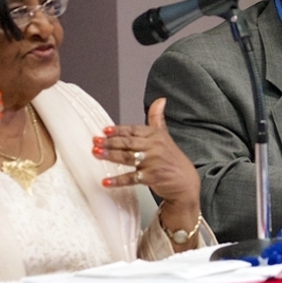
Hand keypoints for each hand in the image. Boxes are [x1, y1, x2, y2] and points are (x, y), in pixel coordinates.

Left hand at [93, 98, 200, 230]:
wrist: (186, 182)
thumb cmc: (172, 159)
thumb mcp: (165, 136)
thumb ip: (158, 119)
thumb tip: (160, 100)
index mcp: (156, 135)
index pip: (134, 130)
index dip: (119, 130)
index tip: (105, 130)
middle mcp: (155, 147)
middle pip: (129, 142)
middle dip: (111, 141)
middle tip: (96, 141)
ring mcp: (153, 162)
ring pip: (128, 157)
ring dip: (111, 156)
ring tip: (97, 154)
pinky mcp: (152, 177)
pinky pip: (132, 178)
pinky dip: (118, 180)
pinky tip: (106, 181)